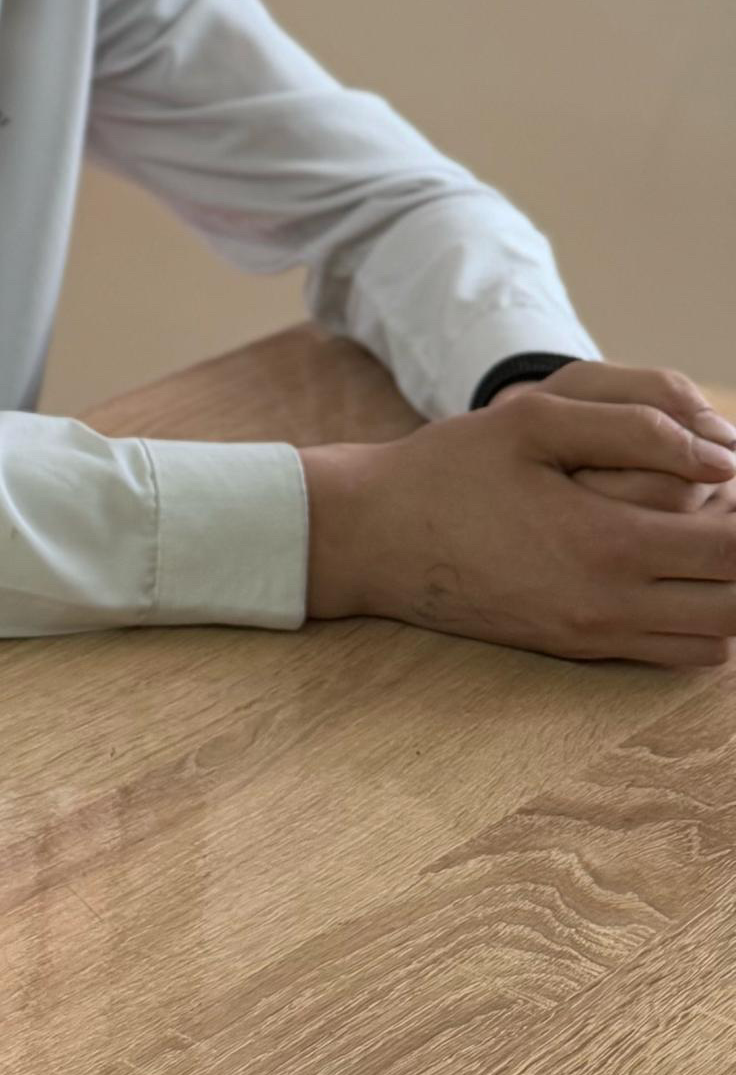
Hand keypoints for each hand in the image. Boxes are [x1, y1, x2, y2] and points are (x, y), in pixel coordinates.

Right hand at [305, 375, 735, 666]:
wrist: (374, 538)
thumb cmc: (450, 468)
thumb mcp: (533, 420)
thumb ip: (635, 429)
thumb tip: (723, 456)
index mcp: (606, 543)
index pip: (733, 548)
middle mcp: (611, 606)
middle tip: (729, 506)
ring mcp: (596, 636)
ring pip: (717, 638)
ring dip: (732, 591)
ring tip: (713, 537)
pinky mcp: (581, 650)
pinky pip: (676, 654)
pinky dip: (703, 621)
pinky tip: (681, 572)